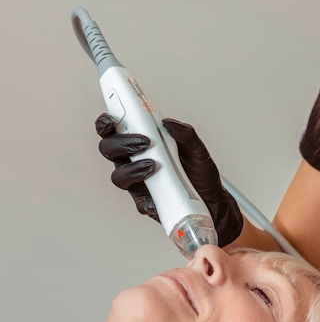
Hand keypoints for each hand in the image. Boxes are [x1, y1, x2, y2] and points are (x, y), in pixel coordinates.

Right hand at [95, 114, 243, 245]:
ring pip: (118, 175)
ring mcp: (136, 182)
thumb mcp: (197, 148)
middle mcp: (134, 161)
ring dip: (132, 168)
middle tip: (144, 142)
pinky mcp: (144, 201)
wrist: (211, 198)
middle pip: (109, 149)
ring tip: (154, 165)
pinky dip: (148, 194)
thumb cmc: (199, 171)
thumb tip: (168, 123)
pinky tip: (161, 190)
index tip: (110, 120)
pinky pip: (137, 199)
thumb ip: (185, 133)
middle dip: (121, 143)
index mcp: (141, 143)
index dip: (106, 123)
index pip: (115, 129)